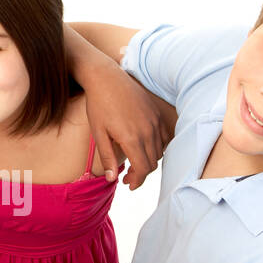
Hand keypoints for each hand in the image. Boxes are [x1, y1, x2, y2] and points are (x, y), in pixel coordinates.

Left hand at [82, 63, 171, 188]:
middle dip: (141, 174)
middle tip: (128, 177)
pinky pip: (164, 137)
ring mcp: (154, 121)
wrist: (106, 78)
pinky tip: (144, 147)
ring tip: (135, 162)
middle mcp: (147, 131)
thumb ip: (107, 158)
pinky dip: (157, 146)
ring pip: (159, 151)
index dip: (137, 181)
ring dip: (149, 161)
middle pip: (153, 163)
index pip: (143, 169)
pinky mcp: (156, 113)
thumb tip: (112, 179)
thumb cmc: (98, 105)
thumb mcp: (99, 133)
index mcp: (132, 138)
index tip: (128, 184)